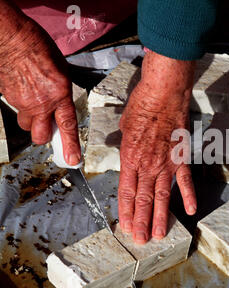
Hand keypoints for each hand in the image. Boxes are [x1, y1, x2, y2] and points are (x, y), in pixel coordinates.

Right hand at [0, 1, 79, 164]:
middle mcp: (41, 102)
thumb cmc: (38, 47)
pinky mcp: (7, 97)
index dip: (70, 146)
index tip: (73, 160)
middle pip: (40, 136)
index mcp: (60, 95)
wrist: (11, 37)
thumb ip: (62, 93)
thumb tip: (60, 103)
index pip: (67, 127)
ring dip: (31, 118)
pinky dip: (20, 102)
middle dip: (44, 135)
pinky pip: (15, 108)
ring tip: (33, 99)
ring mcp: (22, 102)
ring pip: (26, 123)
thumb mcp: (62, 72)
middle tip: (46, 125)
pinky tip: (22, 87)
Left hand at [118, 50, 196, 243]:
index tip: (127, 227)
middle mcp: (147, 165)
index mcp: (129, 158)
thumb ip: (125, 144)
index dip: (127, 212)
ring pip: (163, 196)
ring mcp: (166, 163)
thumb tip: (126, 153)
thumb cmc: (141, 105)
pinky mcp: (182, 157)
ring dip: (161, 217)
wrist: (164, 92)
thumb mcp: (124, 126)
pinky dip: (189, 195)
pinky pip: (186, 180)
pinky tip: (190, 210)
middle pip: (144, 199)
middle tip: (141, 240)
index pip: (126, 192)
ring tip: (159, 235)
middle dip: (141, 222)